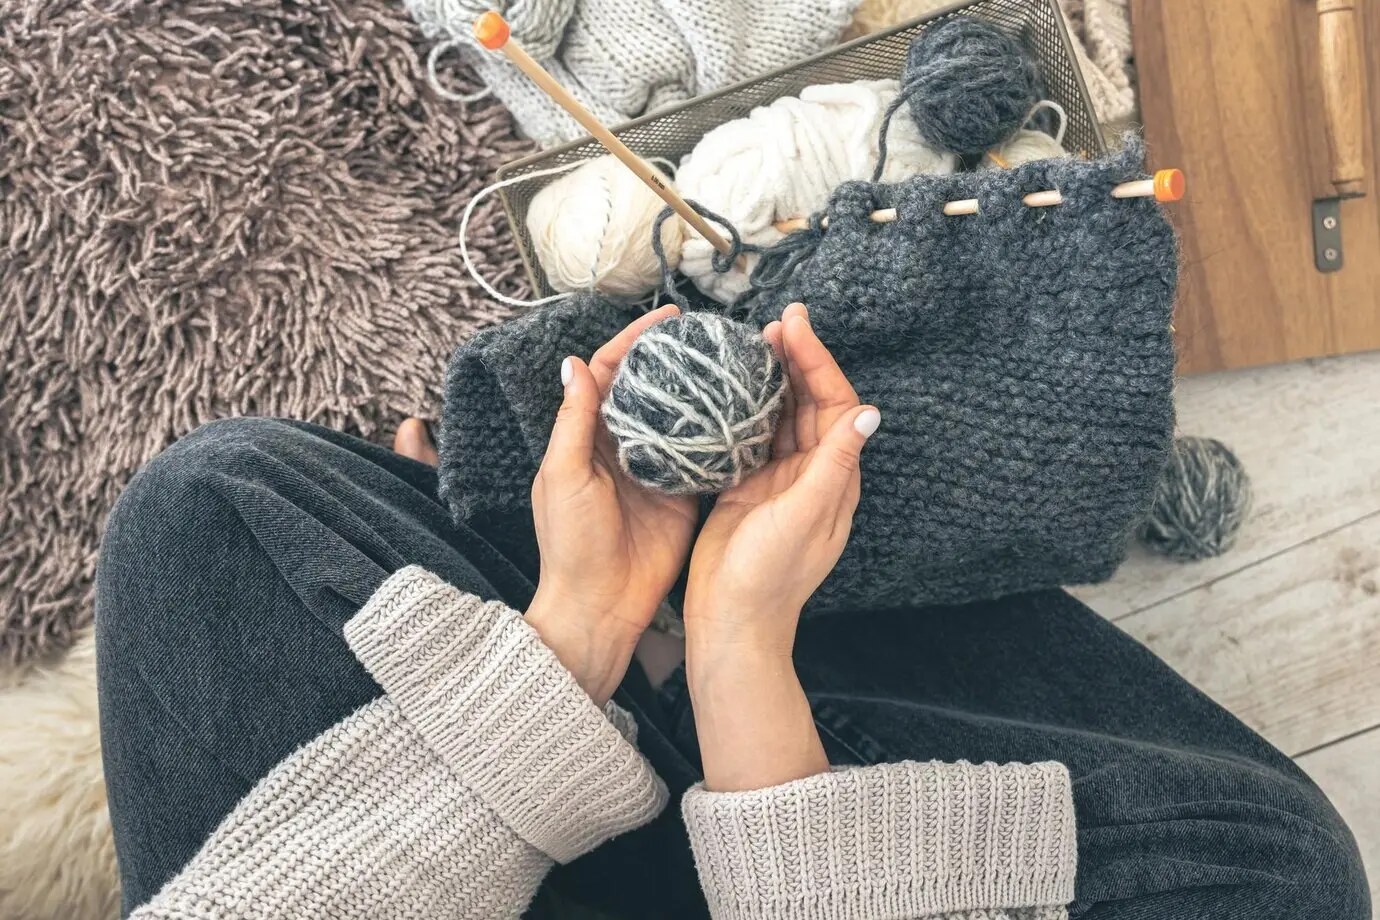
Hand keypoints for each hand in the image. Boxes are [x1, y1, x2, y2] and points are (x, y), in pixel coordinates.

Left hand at [526, 305, 697, 703]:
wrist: (599, 605)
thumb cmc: (571, 542)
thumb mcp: (565, 476)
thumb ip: (573, 421)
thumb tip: (574, 363)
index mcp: (586, 437)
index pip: (609, 374)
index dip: (633, 341)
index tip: (667, 318)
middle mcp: (621, 448)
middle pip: (649, 389)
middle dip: (673, 358)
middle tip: (709, 334)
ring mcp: (654, 471)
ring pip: (678, 418)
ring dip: (699, 390)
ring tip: (732, 361)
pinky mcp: (681, 495)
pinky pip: (702, 456)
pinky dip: (718, 434)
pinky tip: (742, 410)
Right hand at [683, 303, 879, 656]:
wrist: (732, 621)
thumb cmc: (770, 574)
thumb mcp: (805, 514)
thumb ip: (835, 462)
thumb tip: (870, 413)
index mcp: (834, 477)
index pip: (835, 404)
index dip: (818, 361)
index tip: (795, 325)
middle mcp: (811, 473)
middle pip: (810, 403)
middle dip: (797, 359)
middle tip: (777, 320)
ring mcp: (778, 480)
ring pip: (782, 415)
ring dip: (773, 378)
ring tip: (756, 341)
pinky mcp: (746, 488)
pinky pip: (752, 436)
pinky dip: (745, 408)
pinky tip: (730, 386)